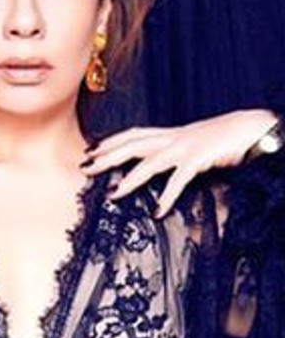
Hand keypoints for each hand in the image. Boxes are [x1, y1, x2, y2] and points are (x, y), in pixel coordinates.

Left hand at [80, 108, 280, 218]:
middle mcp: (173, 138)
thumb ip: (176, 153)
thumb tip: (161, 168)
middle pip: (131, 146)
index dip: (110, 141)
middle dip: (107, 157)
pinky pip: (179, 179)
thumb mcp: (195, 143)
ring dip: (129, 180)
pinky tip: (158, 210)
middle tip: (85, 168)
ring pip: (149, 163)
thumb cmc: (225, 137)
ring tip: (113, 195)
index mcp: (171, 134)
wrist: (253, 126)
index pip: (133, 135)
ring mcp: (185, 147)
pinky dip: (168, 195)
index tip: (90, 150)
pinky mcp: (200, 158)